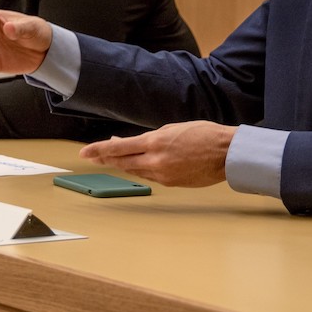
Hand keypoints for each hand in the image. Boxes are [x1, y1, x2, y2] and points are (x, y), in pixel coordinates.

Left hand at [79, 121, 236, 187]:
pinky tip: (136, 165)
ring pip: (135, 170)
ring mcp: (163, 174)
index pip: (119, 148)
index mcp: (156, 142)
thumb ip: (150, 138)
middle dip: (104, 159)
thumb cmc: (204, 135)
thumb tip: (131, 142)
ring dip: (122, 164)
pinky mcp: (171, 183)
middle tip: (90, 157)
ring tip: (109, 159)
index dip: (99, 150)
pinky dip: (140, 169)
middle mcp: (156, 160)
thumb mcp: (173, 129)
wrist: (226, 153)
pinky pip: (150, 176)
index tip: (85, 152)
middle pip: (122, 162)